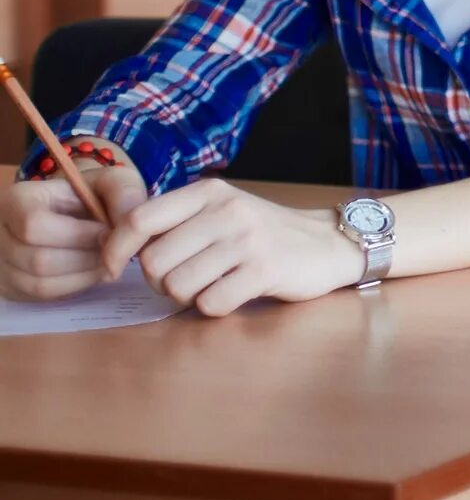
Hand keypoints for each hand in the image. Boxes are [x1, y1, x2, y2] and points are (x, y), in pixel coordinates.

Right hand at [0, 161, 148, 302]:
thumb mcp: (112, 181)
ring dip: (82, 276)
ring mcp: (2, 262)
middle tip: (114, 254)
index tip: (108, 232)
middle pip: (39, 260)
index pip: (34, 225)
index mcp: (19, 199)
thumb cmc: (95, 195)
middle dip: (85, 259)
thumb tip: (124, 227)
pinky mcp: (11, 285)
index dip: (78, 235)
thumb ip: (123, 194)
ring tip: (106, 262)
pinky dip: (73, 287)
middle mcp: (0, 232)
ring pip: (39, 283)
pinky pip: (41, 297)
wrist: (78, 212)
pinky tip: (91, 272)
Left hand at [101, 180, 361, 317]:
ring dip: (186, 297)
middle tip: (184, 280)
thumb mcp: (220, 211)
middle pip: (153, 261)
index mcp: (209, 192)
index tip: (111, 269)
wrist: (327, 244)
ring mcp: (248, 240)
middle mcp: (227, 210)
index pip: (139, 219)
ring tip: (210, 286)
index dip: (114, 250)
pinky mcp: (266, 270)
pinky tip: (233, 294)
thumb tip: (116, 246)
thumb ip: (176, 221)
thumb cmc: (262, 232)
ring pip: (178, 286)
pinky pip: (211, 303)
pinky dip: (214, 307)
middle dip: (159, 282)